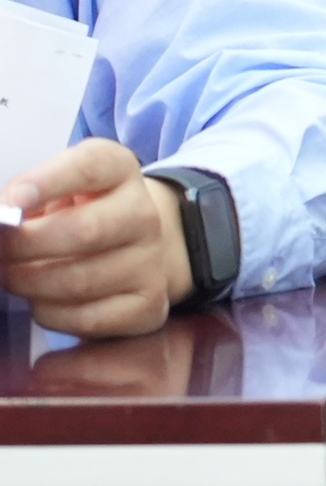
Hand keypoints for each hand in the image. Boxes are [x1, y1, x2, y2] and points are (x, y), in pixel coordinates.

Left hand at [0, 139, 194, 336]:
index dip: (47, 182)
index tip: (12, 202)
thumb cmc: (75, 214)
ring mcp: (150, 261)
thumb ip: (22, 196)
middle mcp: (143, 213)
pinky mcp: (148, 303)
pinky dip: (50, 314)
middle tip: (1, 252)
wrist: (127, 248)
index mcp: (119, 171)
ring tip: (14, 276)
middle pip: (84, 231)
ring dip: (29, 284)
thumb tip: (0, 216)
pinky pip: (86, 318)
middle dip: (26, 247)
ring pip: (78, 281)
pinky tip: (43, 301)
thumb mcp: (52, 190)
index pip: (90, 166)